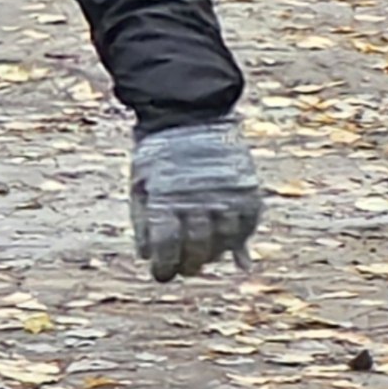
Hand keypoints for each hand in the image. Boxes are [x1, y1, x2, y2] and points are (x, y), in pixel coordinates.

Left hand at [130, 118, 259, 280]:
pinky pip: (248, 224)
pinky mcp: (247, 187)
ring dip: (213, 254)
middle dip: (188, 264)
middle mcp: (197, 199)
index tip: (161, 275)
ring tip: (202, 258)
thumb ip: (143, 222)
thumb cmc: (156, 153)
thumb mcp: (139, 185)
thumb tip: (147, 257)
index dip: (164, 266)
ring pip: (225, 240)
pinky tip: (230, 246)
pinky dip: (240, 238)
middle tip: (182, 269)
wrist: (189, 112)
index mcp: (165, 198)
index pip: (167, 246)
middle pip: (197, 248)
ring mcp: (225, 193)